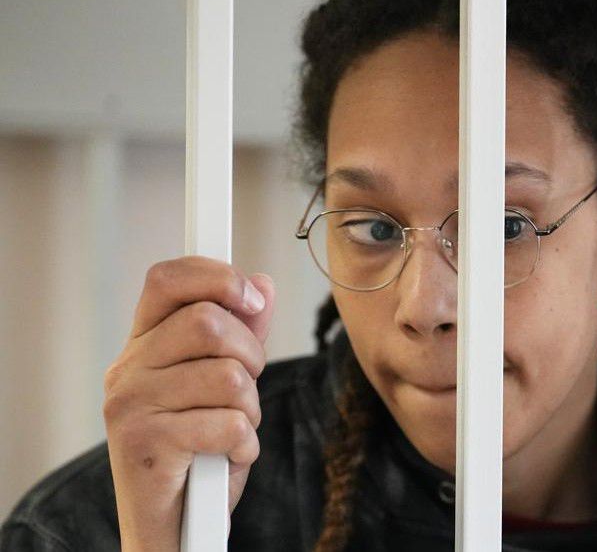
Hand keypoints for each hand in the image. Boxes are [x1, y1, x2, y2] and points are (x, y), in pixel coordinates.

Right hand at [102, 256, 275, 550]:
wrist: (175, 526)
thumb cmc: (198, 452)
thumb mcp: (225, 386)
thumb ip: (242, 334)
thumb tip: (261, 283)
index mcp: (143, 345)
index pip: (167, 279)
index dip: (216, 277)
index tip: (252, 299)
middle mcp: (128, 369)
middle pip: (208, 322)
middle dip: (251, 354)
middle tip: (247, 387)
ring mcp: (131, 405)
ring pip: (228, 376)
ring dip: (251, 409)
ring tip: (234, 429)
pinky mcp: (145, 444)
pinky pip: (229, 423)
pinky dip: (245, 444)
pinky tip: (228, 456)